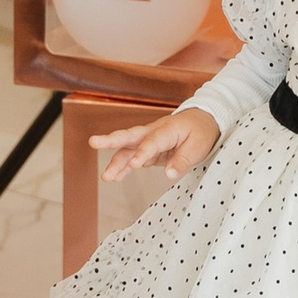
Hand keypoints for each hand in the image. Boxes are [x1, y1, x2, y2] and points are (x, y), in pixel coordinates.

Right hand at [98, 107, 219, 184]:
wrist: (204, 119)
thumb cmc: (202, 130)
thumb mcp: (199, 146)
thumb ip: (183, 160)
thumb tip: (169, 174)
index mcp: (167, 129)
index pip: (152, 141)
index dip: (142, 153)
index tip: (134, 165)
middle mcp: (153, 132)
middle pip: (130, 136)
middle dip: (111, 140)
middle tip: (94, 142)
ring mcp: (149, 141)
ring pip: (128, 149)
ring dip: (116, 161)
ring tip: (105, 177)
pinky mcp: (149, 150)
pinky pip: (133, 158)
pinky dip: (123, 167)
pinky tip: (114, 177)